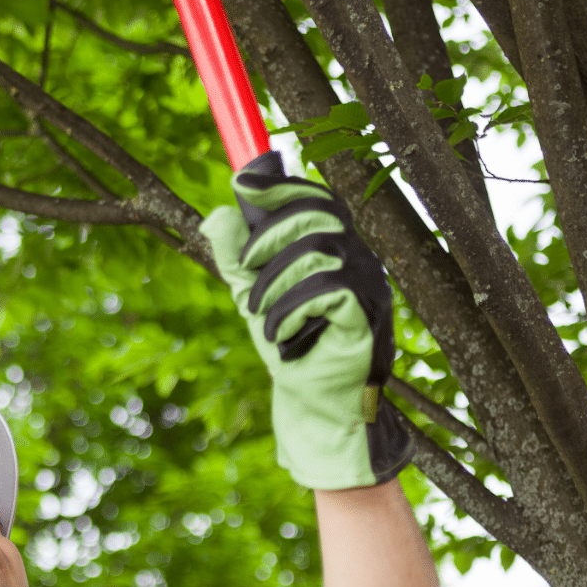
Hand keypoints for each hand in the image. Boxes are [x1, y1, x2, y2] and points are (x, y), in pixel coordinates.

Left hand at [198, 151, 409, 488]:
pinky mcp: (369, 315)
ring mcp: (369, 285)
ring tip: (260, 316)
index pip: (316, 199)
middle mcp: (358, 259)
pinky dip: (292, 309)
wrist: (312, 402)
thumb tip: (218, 214)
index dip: (282, 185)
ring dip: (274, 283)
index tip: (242, 184)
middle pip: (316, 215)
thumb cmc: (289, 345)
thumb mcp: (252, 295)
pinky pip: (328, 290)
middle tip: (245, 271)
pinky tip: (281, 334)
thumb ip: (236, 258)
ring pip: (317, 251)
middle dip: (268, 238)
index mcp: (334, 248)